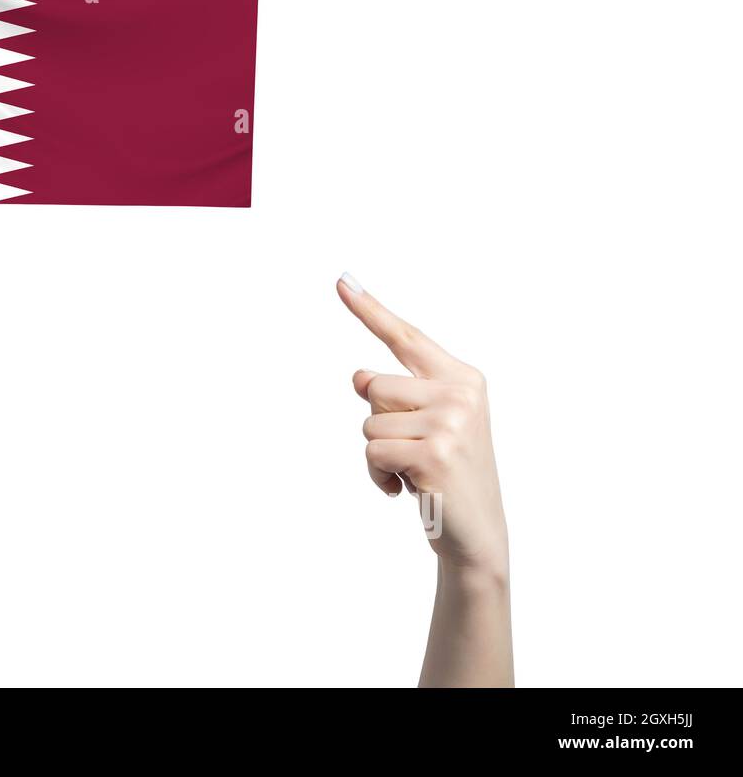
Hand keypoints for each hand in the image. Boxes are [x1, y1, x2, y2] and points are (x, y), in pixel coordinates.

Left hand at [338, 273, 511, 685]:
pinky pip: (371, 451)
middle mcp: (460, 391)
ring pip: (367, 421)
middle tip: (412, 450)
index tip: (340, 279)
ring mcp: (450, 420)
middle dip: (379, 421)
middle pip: (371, 384)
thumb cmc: (446, 476)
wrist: (475, 535)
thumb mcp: (430, 425)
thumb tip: (359, 375)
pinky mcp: (434, 451)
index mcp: (461, 378)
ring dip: (378, 454)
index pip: (405, 336)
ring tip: (412, 471)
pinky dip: (378, 477)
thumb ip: (400, 393)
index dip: (368, 308)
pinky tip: (405, 490)